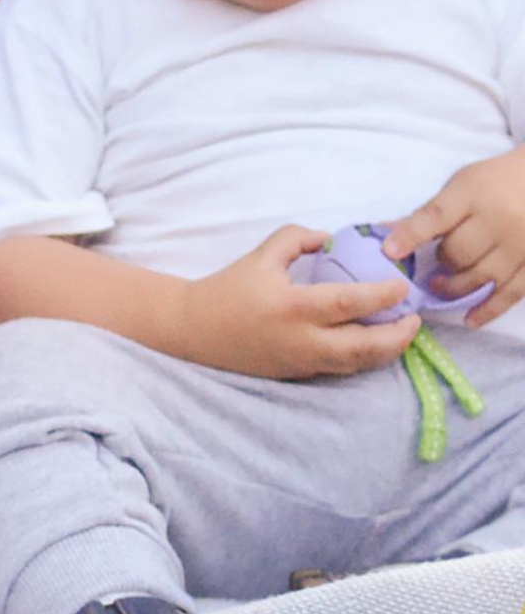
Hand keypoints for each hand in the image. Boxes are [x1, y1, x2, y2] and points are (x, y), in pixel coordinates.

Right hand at [174, 225, 421, 379]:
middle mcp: (304, 339)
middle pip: (365, 346)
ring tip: (403, 334)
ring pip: (360, 364)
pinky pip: (344, 369)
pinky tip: (375, 345)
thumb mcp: (260, 255)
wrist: (199, 329)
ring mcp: (305, 362)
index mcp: (293, 306)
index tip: (403, 288)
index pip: (349, 302)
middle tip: (415, 320)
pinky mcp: (303, 375)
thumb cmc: (230, 288)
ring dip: (388, 350)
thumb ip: (296, 239)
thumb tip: (329, 238)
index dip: (382, 296)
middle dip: (399, 336)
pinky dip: (366, 358)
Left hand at [387, 146, 524, 329]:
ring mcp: (520, 245)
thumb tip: (388, 231)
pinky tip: (470, 319)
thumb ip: (430, 211)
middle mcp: (497, 220)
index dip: (411, 235)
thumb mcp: (460, 185)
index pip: (436, 216)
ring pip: (483, 276)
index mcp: (471, 194)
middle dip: (440, 264)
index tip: (389, 252)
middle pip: (460, 252)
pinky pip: (512, 293)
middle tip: (430, 269)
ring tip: (440, 287)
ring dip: (456, 288)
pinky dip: (489, 309)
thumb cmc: (493, 183)